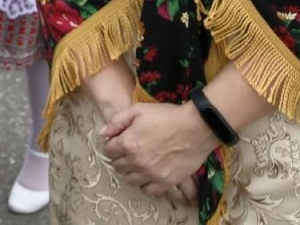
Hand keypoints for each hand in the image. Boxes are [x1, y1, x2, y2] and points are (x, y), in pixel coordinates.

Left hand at [101, 102, 217, 202]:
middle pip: (118, 166)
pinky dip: (145, 184)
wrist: (196, 128)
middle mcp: (137, 162)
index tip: (116, 142)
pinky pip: (149, 190)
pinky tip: (148, 175)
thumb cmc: (167, 116)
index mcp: (128, 143)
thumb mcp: (138, 110)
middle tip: (126, 152)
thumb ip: (117, 121)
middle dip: (118, 158)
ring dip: (130, 172)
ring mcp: (151, 174)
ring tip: (136, 164)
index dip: (110, 145)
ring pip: (130, 180)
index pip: (108, 151)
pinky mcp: (166, 182)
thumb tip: (103, 133)